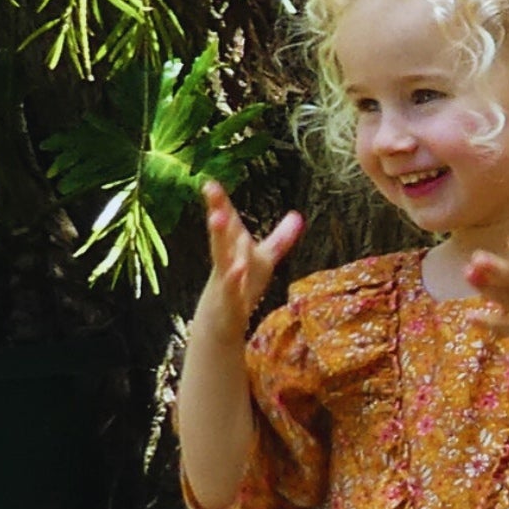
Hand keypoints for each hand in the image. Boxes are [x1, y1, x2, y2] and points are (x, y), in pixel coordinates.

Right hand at [197, 179, 304, 340]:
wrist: (221, 326)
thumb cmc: (243, 290)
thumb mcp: (264, 261)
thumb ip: (280, 239)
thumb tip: (298, 215)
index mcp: (235, 249)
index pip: (229, 221)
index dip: (221, 201)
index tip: (210, 181)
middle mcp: (227, 261)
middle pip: (223, 233)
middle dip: (218, 210)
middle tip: (210, 187)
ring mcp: (226, 282)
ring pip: (222, 258)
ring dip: (220, 237)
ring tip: (217, 216)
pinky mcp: (230, 304)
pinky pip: (232, 290)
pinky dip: (234, 280)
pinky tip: (239, 269)